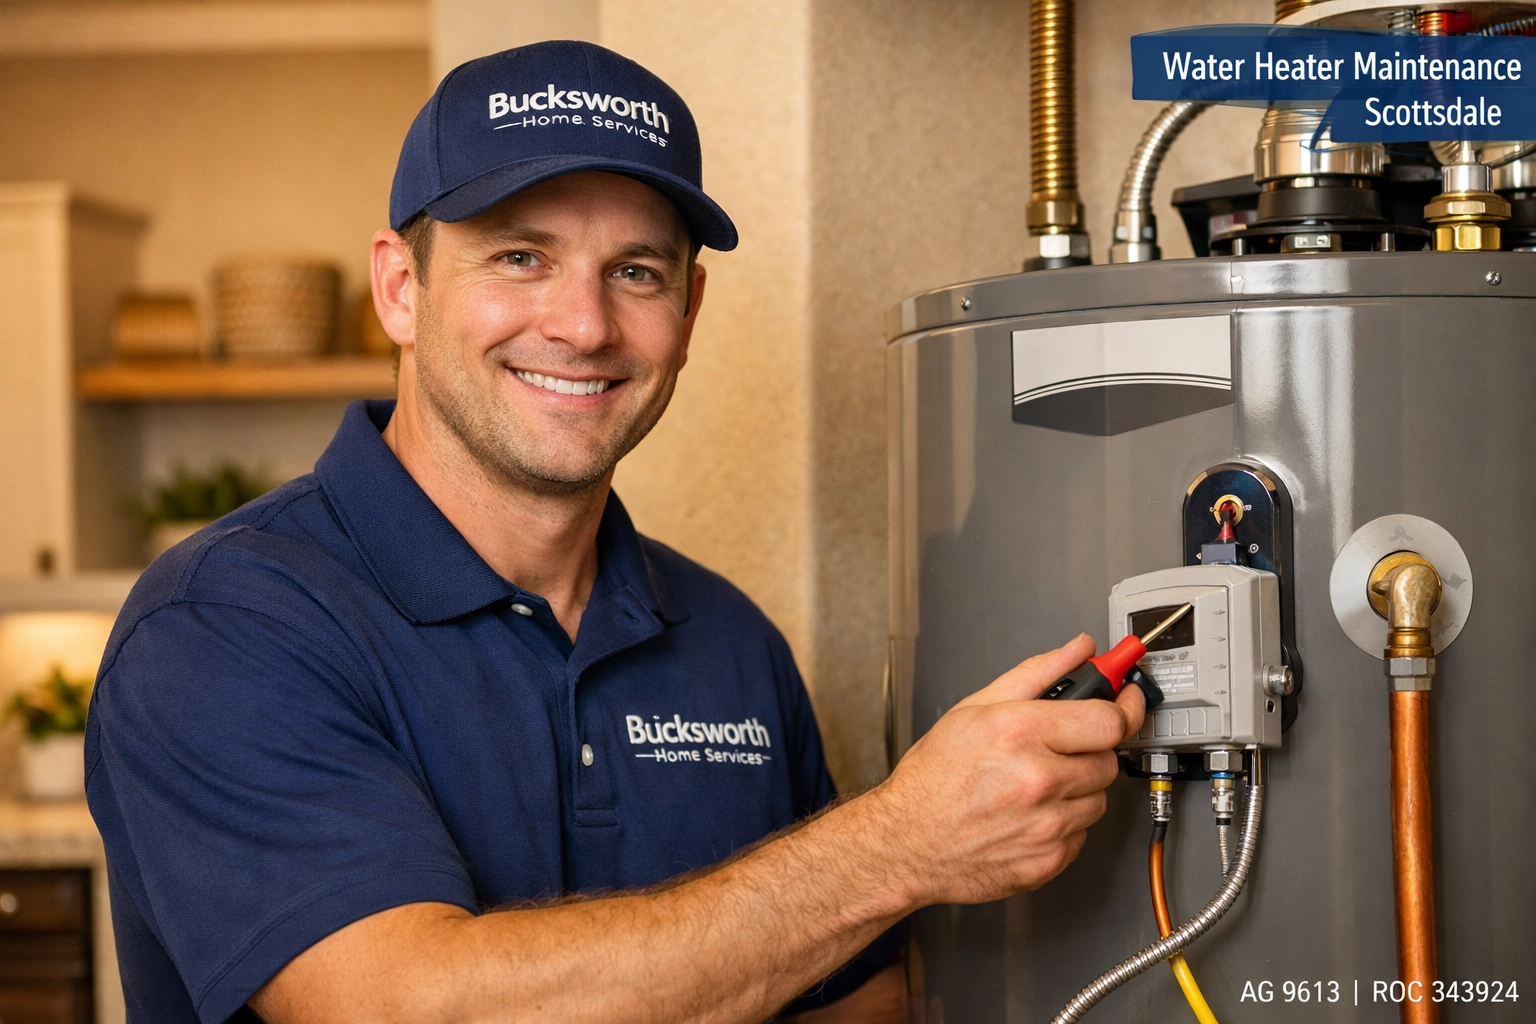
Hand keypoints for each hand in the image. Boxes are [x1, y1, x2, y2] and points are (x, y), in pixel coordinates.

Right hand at [866, 635, 1143, 907]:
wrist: (906, 843)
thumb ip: (1036, 673)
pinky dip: (1062, 825)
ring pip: (1097, 800)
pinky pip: (1080, 836)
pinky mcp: (1048, 862)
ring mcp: (1046, 826)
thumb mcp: (974, 708)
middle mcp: (1039, 780)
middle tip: (1055, 750)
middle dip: (1088, 751)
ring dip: (1076, 790)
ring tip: (1033, 786)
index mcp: (1021, 733)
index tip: (1126, 699)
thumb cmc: (932, 778)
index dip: (1122, 708)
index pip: (1109, 719)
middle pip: (1108, 760)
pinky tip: (1030, 815)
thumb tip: (1078, 650)